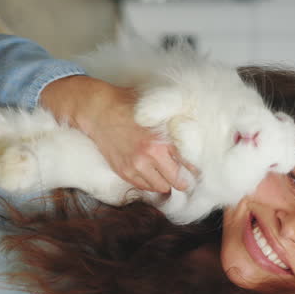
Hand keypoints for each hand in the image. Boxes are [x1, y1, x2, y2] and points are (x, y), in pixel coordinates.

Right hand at [40, 75, 193, 193]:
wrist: (98, 111)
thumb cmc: (128, 106)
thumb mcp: (157, 112)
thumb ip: (175, 126)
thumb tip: (195, 138)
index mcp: (163, 139)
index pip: (189, 164)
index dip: (195, 169)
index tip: (196, 171)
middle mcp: (151, 155)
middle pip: (178, 182)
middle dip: (183, 180)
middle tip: (184, 176)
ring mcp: (136, 166)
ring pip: (162, 187)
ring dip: (165, 182)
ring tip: (165, 173)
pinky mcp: (124, 172)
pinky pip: (144, 187)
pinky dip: (150, 182)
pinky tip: (150, 172)